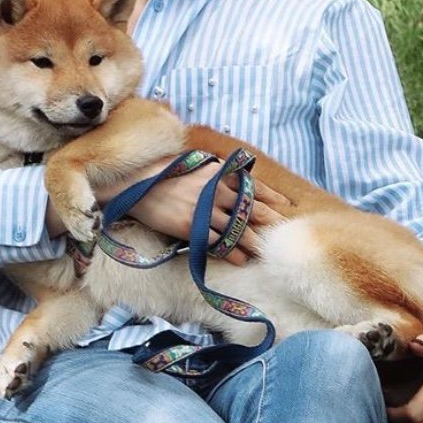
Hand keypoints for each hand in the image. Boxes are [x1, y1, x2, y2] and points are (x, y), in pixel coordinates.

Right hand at [103, 157, 291, 266]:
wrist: (137, 185)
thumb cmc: (164, 172)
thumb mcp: (194, 161)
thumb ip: (216, 168)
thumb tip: (235, 172)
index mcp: (219, 173)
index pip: (254, 186)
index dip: (272, 198)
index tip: (284, 207)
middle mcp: (217, 191)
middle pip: (252, 210)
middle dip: (270, 224)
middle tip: (282, 234)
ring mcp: (205, 210)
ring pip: (238, 230)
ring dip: (254, 243)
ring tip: (264, 252)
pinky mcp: (192, 227)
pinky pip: (218, 243)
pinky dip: (233, 253)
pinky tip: (241, 260)